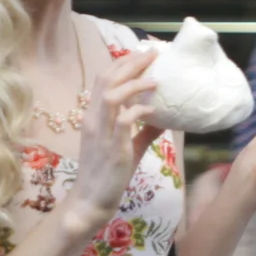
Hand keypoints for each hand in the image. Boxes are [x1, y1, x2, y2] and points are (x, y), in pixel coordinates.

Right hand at [64, 44, 161, 233]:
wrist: (91, 202)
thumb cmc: (108, 176)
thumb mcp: (128, 148)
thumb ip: (143, 132)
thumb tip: (163, 118)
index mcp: (94, 117)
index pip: (104, 79)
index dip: (122, 63)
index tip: (142, 55)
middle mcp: (94, 120)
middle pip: (107, 80)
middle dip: (130, 63)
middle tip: (152, 54)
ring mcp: (101, 133)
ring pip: (112, 95)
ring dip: (134, 82)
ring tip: (155, 78)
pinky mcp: (113, 149)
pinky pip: (124, 121)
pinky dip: (139, 111)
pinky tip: (153, 110)